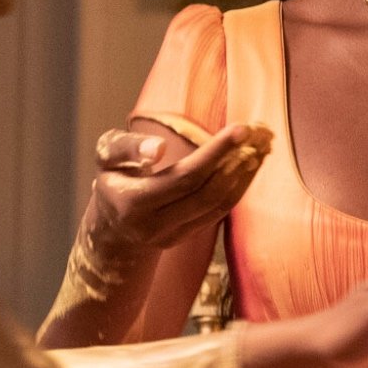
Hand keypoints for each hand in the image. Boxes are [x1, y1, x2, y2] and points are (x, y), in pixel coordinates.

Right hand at [83, 123, 272, 254]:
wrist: (111, 223)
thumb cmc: (112, 177)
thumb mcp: (106, 156)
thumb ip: (127, 148)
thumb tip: (159, 148)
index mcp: (132, 203)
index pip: (184, 177)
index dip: (215, 153)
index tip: (242, 129)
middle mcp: (153, 226)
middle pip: (206, 194)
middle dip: (236, 161)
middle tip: (258, 134)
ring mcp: (172, 236)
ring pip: (218, 206)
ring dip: (244, 175)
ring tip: (262, 146)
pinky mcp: (186, 238)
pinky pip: (219, 212)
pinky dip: (238, 187)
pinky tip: (249, 165)